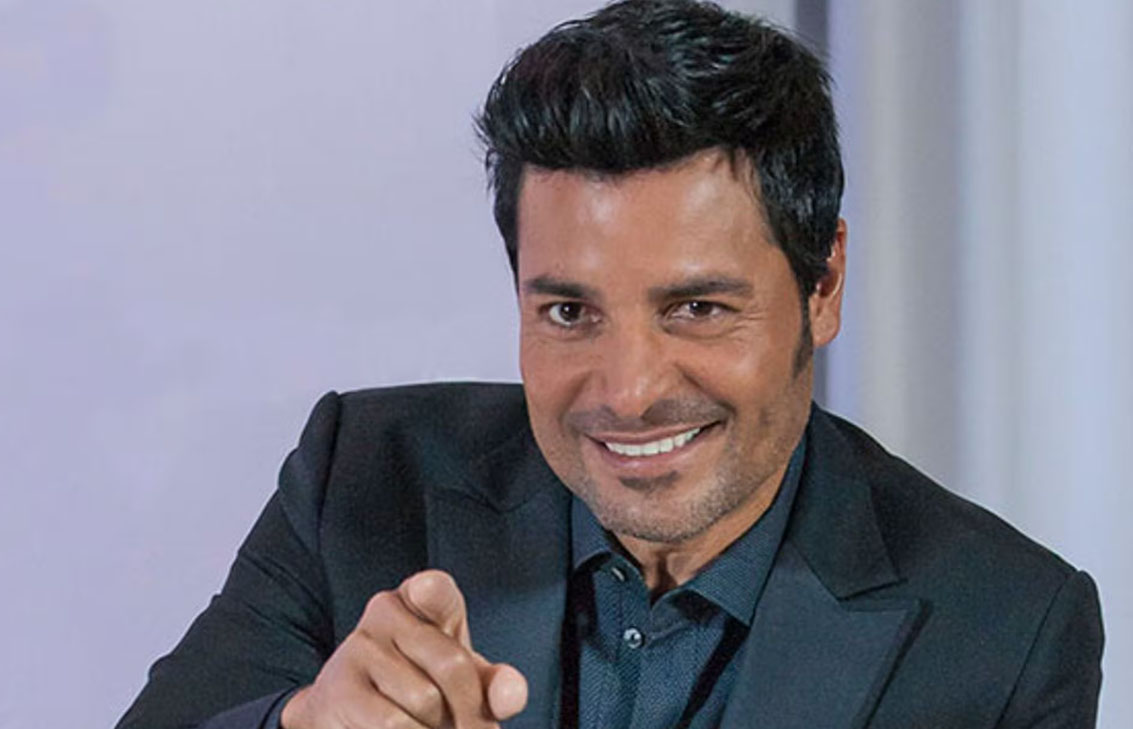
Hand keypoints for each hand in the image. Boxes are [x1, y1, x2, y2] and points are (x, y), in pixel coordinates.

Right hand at [281, 570, 527, 727]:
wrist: (352, 716)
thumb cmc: (422, 687)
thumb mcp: (464, 681)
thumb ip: (493, 686)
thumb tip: (510, 698)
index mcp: (423, 597)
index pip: (433, 588)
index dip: (431, 591)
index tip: (425, 591)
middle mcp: (386, 610)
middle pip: (452, 665)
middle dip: (471, 711)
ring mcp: (359, 647)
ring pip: (425, 700)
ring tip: (433, 728)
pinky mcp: (341, 688)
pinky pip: (393, 723)